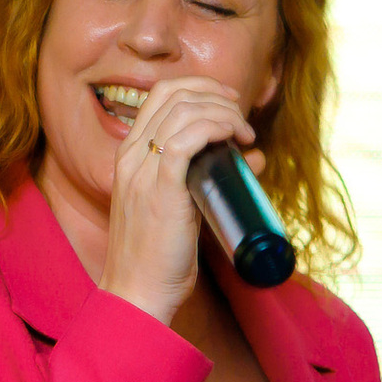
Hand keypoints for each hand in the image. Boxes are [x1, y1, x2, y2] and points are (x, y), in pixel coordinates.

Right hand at [98, 76, 257, 324]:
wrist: (137, 293)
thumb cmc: (159, 259)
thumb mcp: (184, 210)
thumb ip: (210, 180)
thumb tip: (252, 159)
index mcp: (129, 157)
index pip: (161, 96)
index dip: (200, 88)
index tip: (230, 104)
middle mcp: (131, 157)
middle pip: (173, 93)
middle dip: (216, 95)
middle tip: (242, 117)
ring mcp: (142, 171)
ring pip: (183, 111)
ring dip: (222, 112)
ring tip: (244, 133)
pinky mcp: (160, 189)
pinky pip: (186, 139)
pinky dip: (215, 128)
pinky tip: (233, 138)